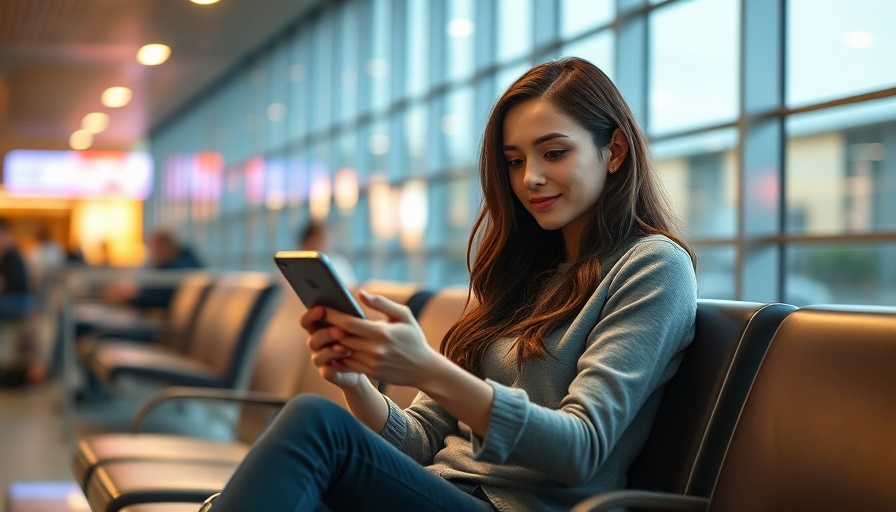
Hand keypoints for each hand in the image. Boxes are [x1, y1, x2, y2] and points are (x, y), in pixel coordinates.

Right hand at [301, 306, 364, 389]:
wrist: (368, 365)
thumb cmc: (363, 338)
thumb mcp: (362, 324)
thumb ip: (357, 311)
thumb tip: (361, 293)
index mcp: (320, 328)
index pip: (308, 320)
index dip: (311, 314)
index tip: (322, 309)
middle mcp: (317, 343)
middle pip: (313, 337)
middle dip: (326, 333)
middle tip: (341, 331)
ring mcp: (321, 359)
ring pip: (319, 355)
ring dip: (332, 350)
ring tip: (347, 348)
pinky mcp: (328, 372)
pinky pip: (326, 370)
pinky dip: (334, 365)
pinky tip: (344, 361)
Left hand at [321, 290, 439, 387]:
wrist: (424, 369)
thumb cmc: (413, 337)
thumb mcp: (404, 315)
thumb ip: (381, 303)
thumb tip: (360, 293)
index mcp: (382, 333)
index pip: (349, 323)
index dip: (333, 315)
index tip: (321, 307)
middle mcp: (375, 350)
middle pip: (341, 337)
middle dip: (328, 327)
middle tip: (317, 317)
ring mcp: (371, 363)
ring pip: (342, 351)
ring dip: (331, 341)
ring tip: (323, 330)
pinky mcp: (370, 373)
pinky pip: (348, 362)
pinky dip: (339, 353)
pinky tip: (334, 344)